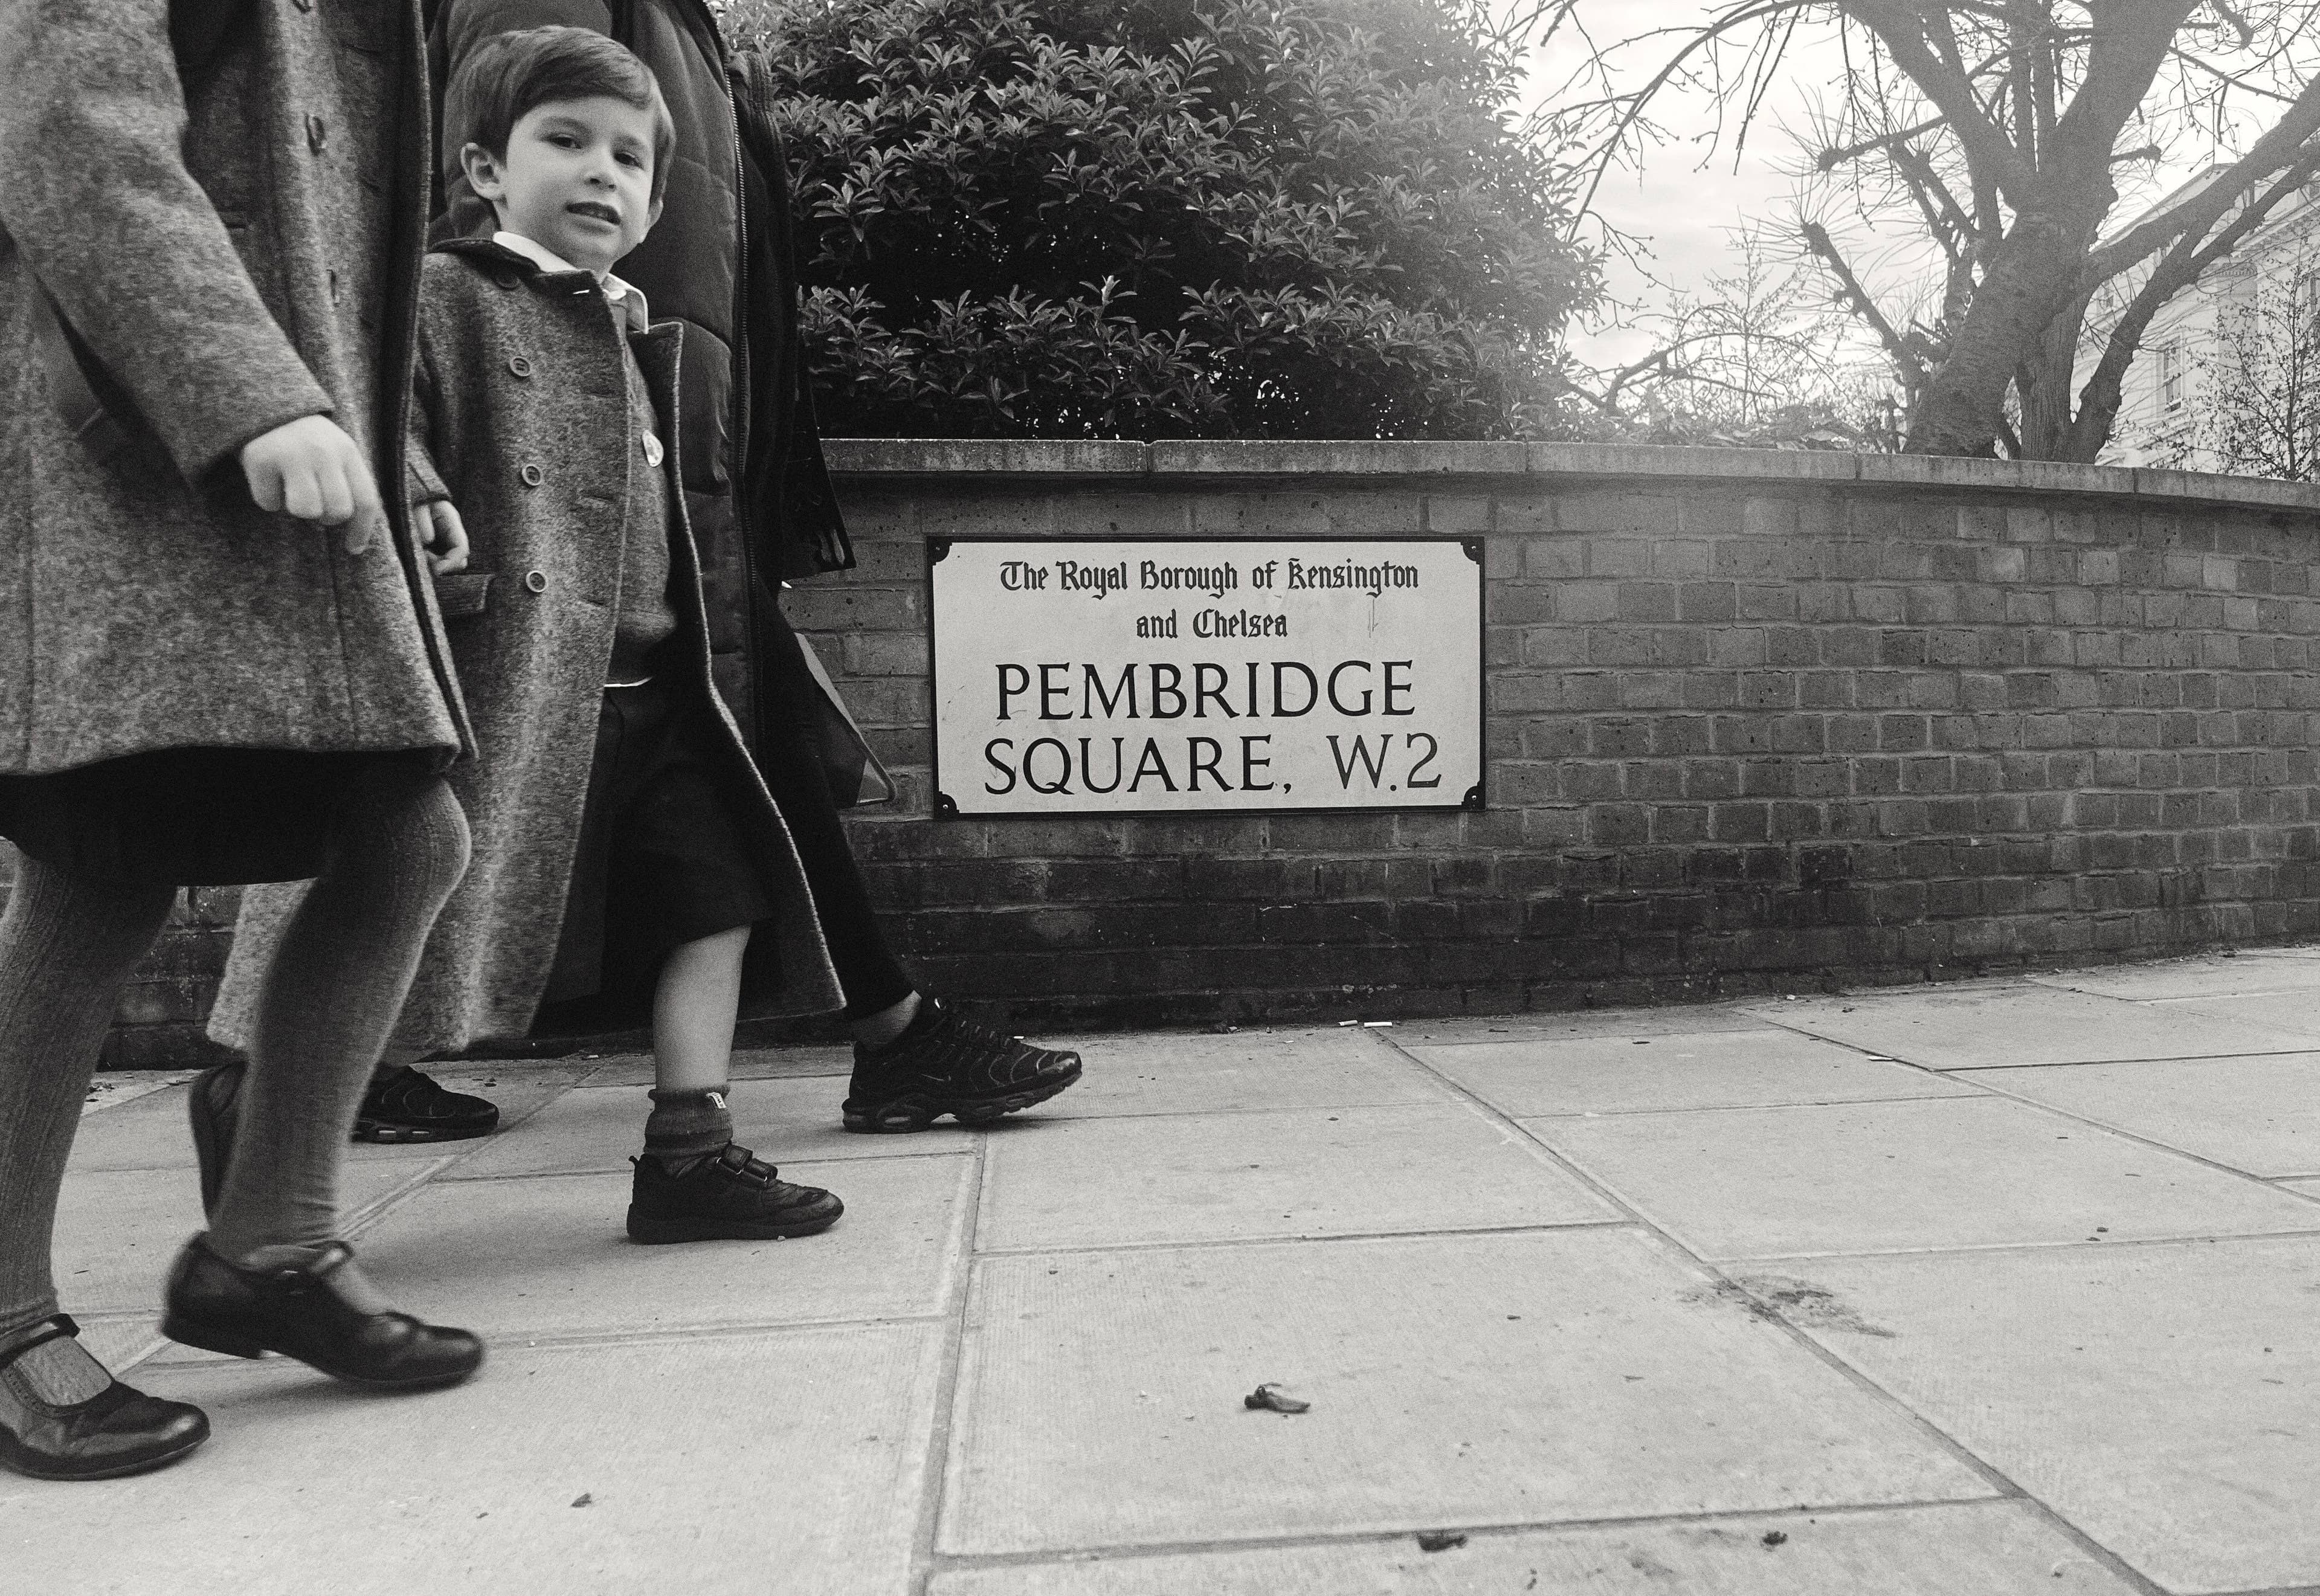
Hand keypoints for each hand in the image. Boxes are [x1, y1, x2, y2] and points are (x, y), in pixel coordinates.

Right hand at [238, 415, 385, 556]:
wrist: (265, 405)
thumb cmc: (308, 441)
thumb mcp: (337, 453)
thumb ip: (348, 484)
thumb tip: (354, 536)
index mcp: (348, 452)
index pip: (366, 501)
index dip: (362, 530)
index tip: (354, 548)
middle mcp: (323, 452)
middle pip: (337, 511)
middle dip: (327, 518)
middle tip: (315, 504)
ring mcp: (291, 454)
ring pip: (305, 511)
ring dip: (297, 510)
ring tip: (292, 490)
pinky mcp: (260, 459)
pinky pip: (269, 503)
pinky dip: (268, 498)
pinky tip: (269, 478)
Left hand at [416, 498, 469, 574]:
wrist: (409, 488)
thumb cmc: (413, 495)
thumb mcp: (417, 505)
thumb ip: (422, 521)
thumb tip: (428, 540)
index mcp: (452, 522)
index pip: (461, 549)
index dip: (451, 562)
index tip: (436, 569)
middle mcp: (452, 533)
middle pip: (458, 560)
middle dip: (443, 564)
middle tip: (423, 557)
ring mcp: (444, 540)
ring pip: (448, 561)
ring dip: (435, 563)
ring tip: (418, 553)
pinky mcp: (435, 544)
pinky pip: (438, 559)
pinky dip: (429, 561)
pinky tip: (417, 553)